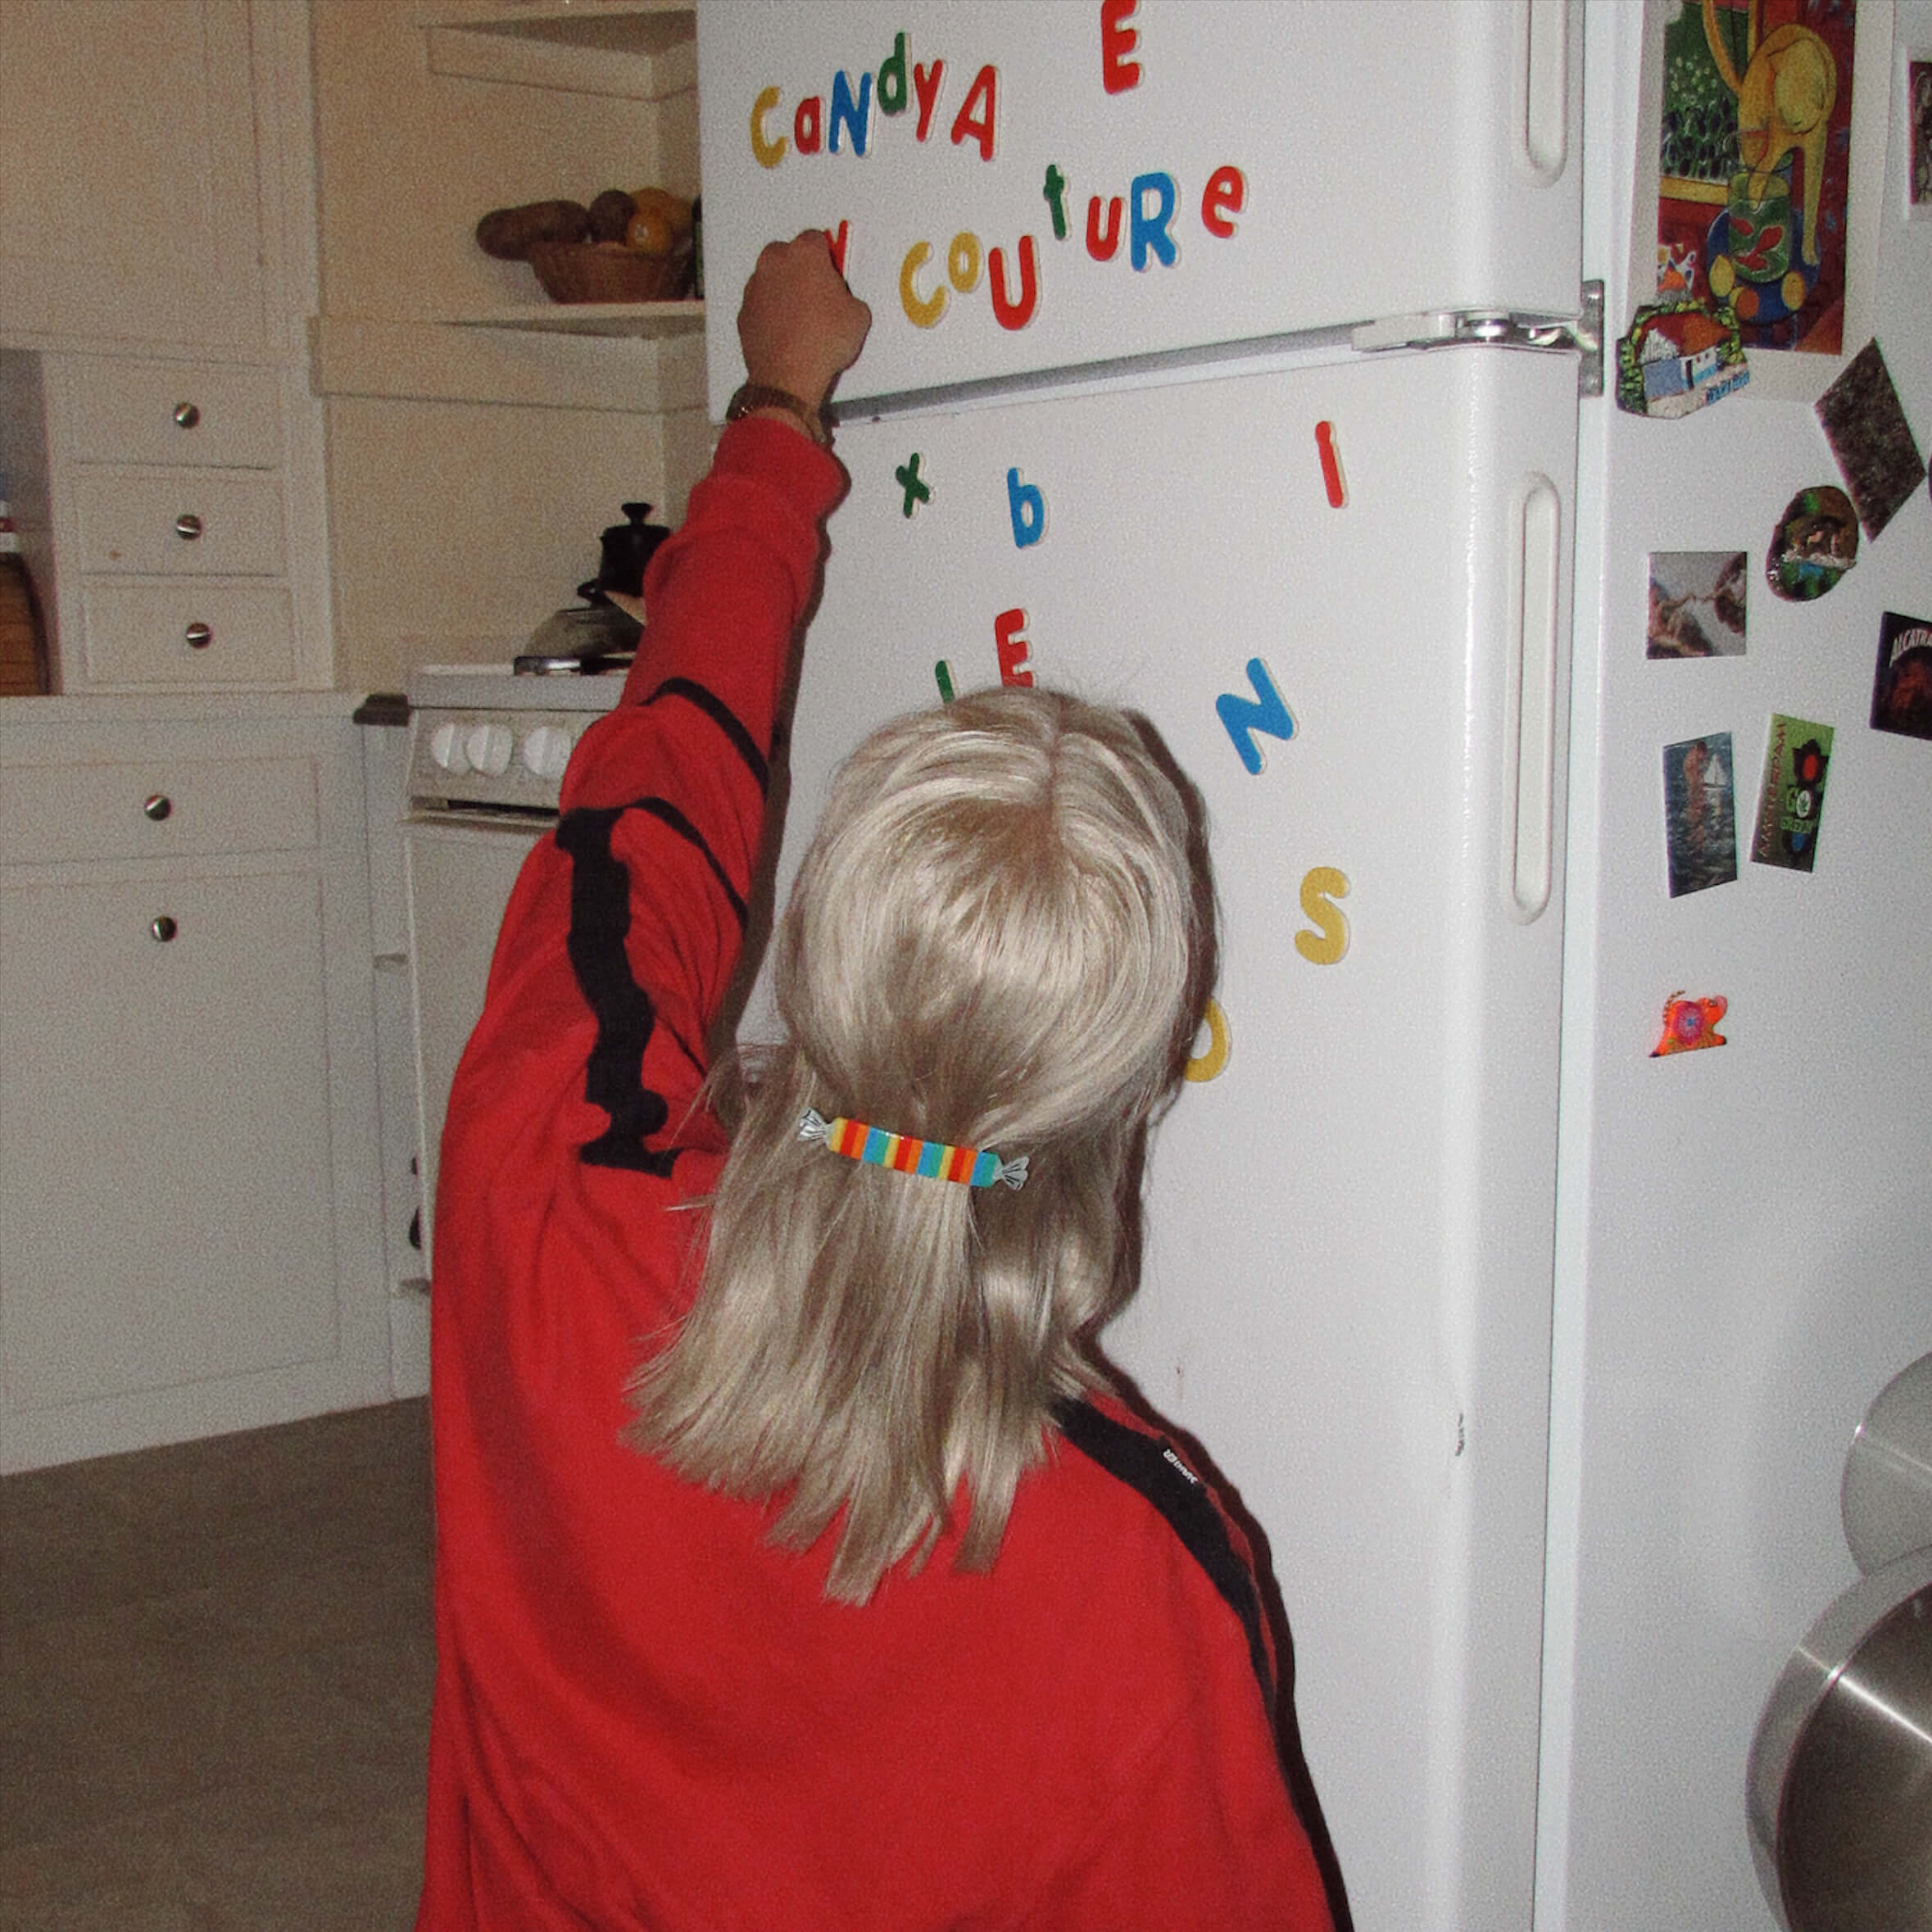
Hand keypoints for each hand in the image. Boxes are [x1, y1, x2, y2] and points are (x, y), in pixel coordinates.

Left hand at [737, 231, 871, 408]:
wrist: (788, 375)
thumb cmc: (822, 341)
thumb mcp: (858, 316)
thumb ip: (849, 297)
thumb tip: (843, 302)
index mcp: (805, 252)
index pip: (817, 239)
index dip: (827, 257)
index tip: (832, 273)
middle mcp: (775, 261)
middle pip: (790, 254)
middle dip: (802, 269)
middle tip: (818, 296)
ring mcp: (755, 285)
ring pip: (773, 278)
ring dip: (785, 290)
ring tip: (803, 319)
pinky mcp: (745, 310)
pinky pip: (761, 303)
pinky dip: (771, 312)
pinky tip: (787, 332)